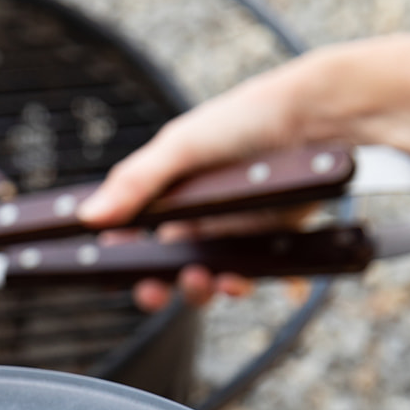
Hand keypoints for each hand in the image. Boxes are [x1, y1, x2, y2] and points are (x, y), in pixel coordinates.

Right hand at [80, 26, 409, 310]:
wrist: (322, 122)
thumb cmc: (249, 117)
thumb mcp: (182, 145)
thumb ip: (136, 183)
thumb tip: (87, 218)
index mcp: (166, 188)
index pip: (129, 234)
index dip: (119, 259)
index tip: (111, 274)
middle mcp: (194, 212)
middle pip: (163, 265)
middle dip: (157, 286)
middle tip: (156, 292)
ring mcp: (229, 230)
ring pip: (201, 277)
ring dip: (198, 290)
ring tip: (205, 281)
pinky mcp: (263, 243)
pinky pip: (243, 276)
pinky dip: (237, 285)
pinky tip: (238, 282)